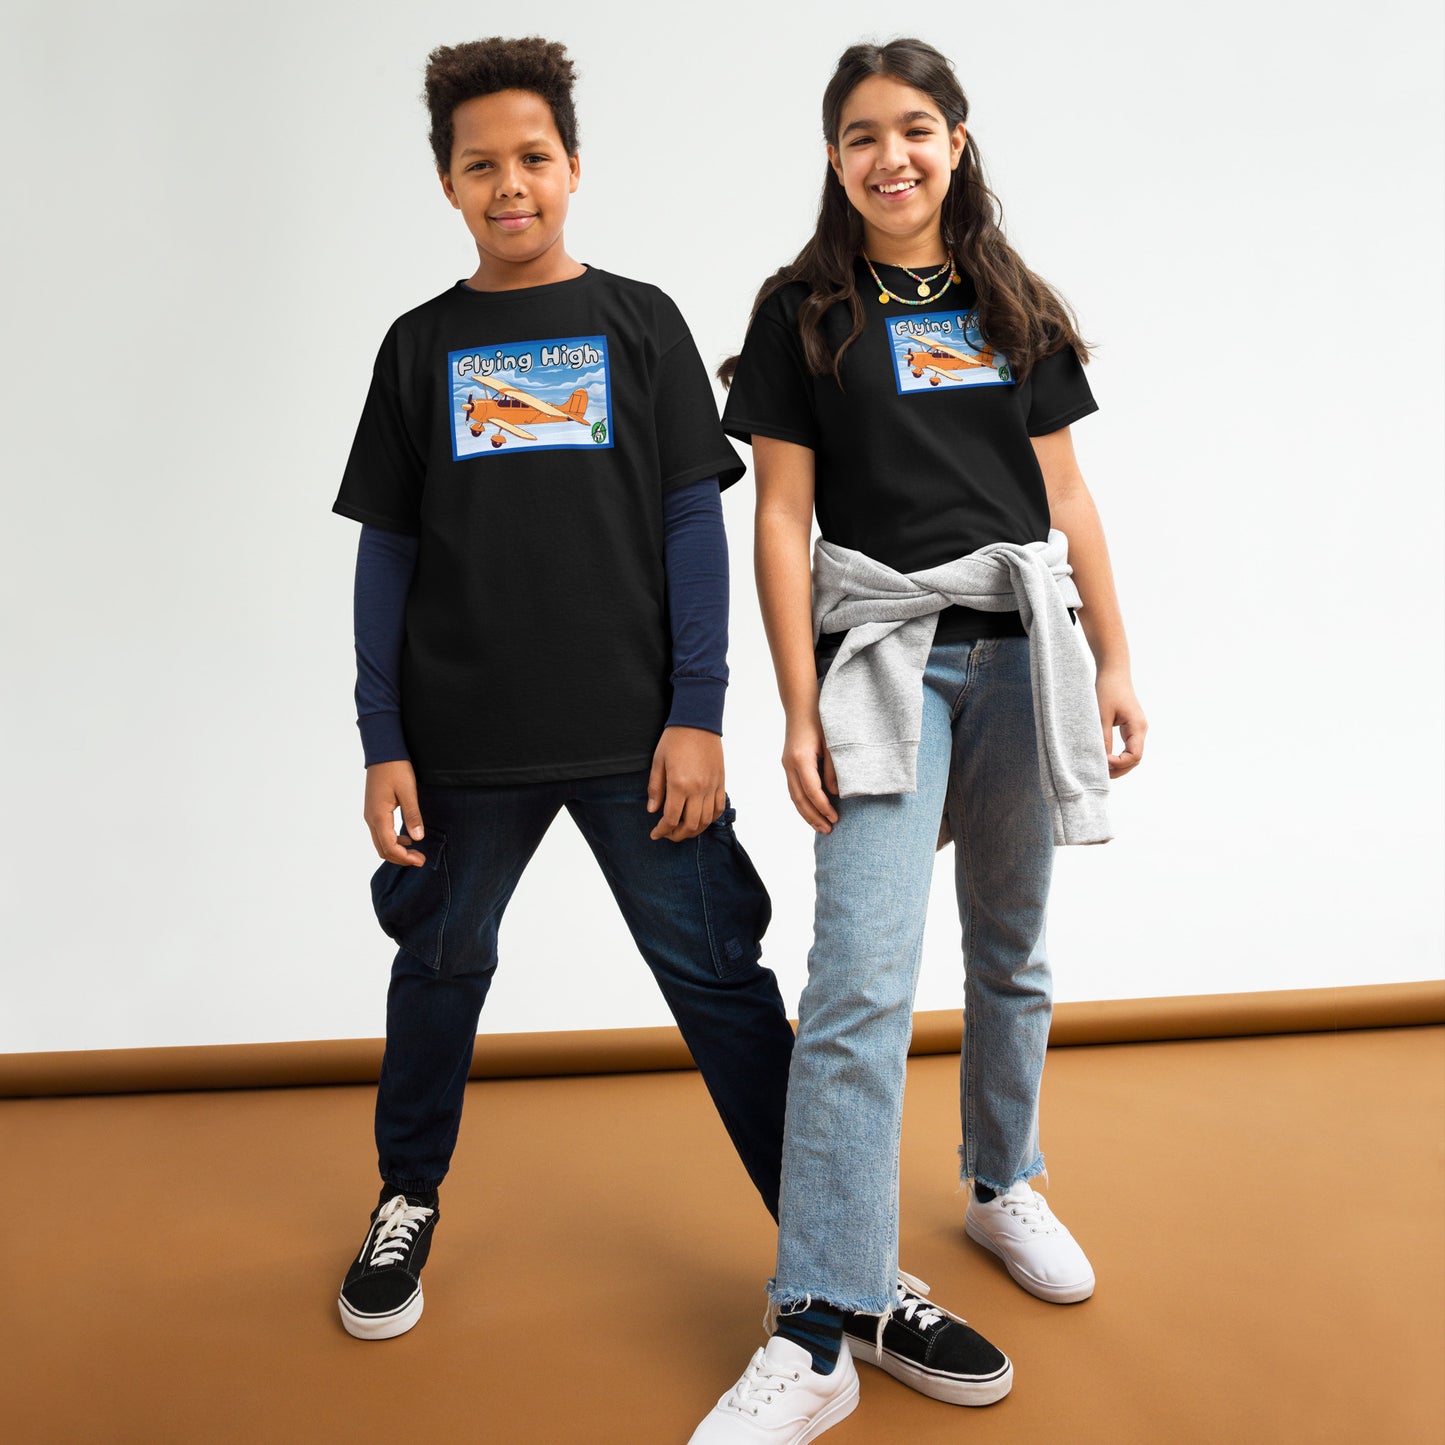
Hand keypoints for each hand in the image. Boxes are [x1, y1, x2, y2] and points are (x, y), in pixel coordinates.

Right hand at [364, 760, 426, 864]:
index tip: (421, 860)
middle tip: (420, 859)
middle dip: (401, 858)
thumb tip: (417, 838)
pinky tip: (407, 838)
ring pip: (380, 842)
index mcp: (379, 816)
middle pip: (382, 849)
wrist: (383, 752)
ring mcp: (370, 814)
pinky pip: (380, 832)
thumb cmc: (396, 768)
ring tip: (415, 851)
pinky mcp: (373, 810)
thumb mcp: (408, 791)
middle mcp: (371, 818)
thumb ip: (412, 815)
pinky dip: (392, 841)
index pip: (389, 847)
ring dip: (396, 851)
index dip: (405, 858)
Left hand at [647, 727, 726, 841]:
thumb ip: (655, 788)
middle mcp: (698, 789)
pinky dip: (710, 818)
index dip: (662, 830)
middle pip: (690, 825)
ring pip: (706, 820)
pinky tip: (700, 819)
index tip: (655, 834)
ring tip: (683, 829)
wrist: (698, 721)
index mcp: (679, 784)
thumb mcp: (658, 762)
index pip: (671, 818)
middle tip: (668, 834)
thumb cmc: (675, 739)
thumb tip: (652, 811)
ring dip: (694, 830)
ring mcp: (712, 786)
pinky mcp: (721, 782)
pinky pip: (719, 808)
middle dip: (677, 835)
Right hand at [781, 710, 839, 832]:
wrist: (801, 706)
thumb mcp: (832, 744)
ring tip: (821, 827)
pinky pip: (794, 789)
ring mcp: (787, 765)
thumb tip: (835, 793)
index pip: (812, 791)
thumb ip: (833, 769)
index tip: (835, 818)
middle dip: (814, 817)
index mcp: (801, 759)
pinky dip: (802, 803)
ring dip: (807, 814)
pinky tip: (812, 812)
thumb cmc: (820, 721)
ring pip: (794, 796)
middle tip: (828, 830)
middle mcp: (789, 764)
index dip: (823, 807)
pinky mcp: (789, 765)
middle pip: (799, 798)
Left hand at [1096, 668, 1146, 778]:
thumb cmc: (1108, 690)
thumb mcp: (1102, 716)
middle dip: (1119, 769)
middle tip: (1099, 774)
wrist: (1114, 672)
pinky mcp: (1130, 727)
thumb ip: (1103, 738)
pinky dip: (1118, 756)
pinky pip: (1127, 748)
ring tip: (1101, 770)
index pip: (1134, 756)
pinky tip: (1104, 759)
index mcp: (1137, 727)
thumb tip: (1102, 760)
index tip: (1102, 763)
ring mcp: (1137, 729)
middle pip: (1135, 759)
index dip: (1118, 764)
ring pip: (1132, 755)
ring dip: (1119, 765)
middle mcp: (1141, 730)